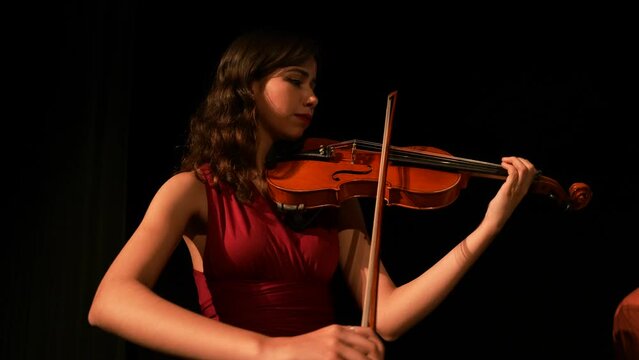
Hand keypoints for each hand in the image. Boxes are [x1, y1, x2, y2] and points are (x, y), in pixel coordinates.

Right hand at [262, 324, 384, 358]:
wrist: (281, 352)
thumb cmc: (302, 350)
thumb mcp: (324, 339)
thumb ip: (341, 340)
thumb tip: (361, 349)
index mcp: (338, 328)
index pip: (370, 334)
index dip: (379, 348)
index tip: (378, 358)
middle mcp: (338, 334)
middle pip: (371, 348)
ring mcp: (334, 346)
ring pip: (363, 359)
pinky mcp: (330, 357)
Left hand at [484, 156, 536, 229]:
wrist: (496, 220)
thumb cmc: (499, 209)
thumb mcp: (509, 195)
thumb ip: (512, 187)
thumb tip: (508, 177)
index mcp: (524, 189)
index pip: (532, 172)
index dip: (525, 163)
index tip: (514, 161)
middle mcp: (523, 188)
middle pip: (530, 168)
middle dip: (520, 159)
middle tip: (509, 159)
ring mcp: (516, 189)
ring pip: (523, 169)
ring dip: (514, 160)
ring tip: (504, 161)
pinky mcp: (508, 189)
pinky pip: (513, 173)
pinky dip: (508, 166)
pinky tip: (502, 165)